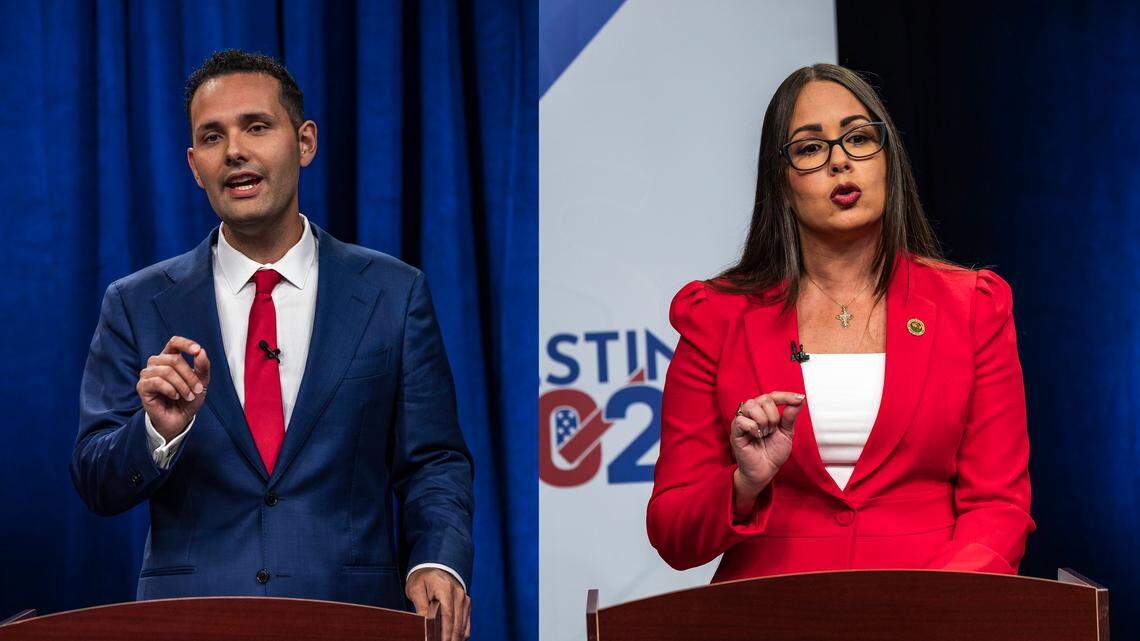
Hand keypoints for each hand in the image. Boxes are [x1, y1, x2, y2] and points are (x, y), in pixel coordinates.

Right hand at [136, 336, 210, 441]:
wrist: (179, 419)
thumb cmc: (188, 399)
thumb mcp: (202, 382)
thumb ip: (203, 367)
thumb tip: (201, 352)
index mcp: (170, 357)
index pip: (174, 342)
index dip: (185, 344)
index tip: (197, 350)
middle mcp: (157, 363)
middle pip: (174, 359)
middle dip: (190, 375)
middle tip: (198, 389)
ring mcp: (147, 374)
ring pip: (167, 371)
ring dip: (182, 385)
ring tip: (188, 396)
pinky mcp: (142, 386)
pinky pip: (157, 382)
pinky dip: (170, 390)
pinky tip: (175, 396)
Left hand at [406, 568, 469, 640]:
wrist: (435, 566)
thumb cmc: (423, 578)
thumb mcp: (415, 589)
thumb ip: (421, 607)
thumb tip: (426, 624)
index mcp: (445, 588)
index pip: (447, 616)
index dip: (444, 633)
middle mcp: (459, 594)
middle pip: (456, 624)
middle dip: (449, 639)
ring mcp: (464, 599)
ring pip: (463, 627)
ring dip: (455, 638)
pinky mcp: (466, 604)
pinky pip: (466, 624)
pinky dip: (460, 634)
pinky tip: (451, 639)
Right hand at [730, 391, 803, 516]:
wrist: (766, 470)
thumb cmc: (773, 453)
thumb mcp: (786, 433)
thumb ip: (790, 416)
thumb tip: (799, 400)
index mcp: (764, 411)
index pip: (773, 396)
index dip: (786, 396)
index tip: (800, 398)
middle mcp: (752, 413)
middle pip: (764, 398)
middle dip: (774, 415)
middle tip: (773, 430)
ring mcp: (742, 421)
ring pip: (751, 405)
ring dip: (764, 421)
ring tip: (765, 433)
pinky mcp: (735, 431)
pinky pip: (742, 420)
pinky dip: (753, 428)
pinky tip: (756, 436)